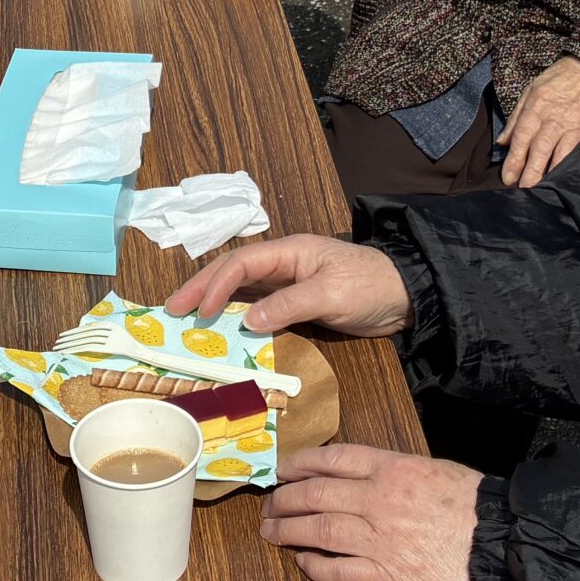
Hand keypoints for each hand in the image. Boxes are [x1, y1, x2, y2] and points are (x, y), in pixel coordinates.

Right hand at [164, 233, 409, 335]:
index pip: (241, 263)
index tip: (200, 310)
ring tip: (189, 319)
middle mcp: (284, 263)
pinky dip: (239, 317)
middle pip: (233, 272)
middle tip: (173, 309)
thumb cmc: (370, 286)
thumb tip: (247, 322)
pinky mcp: (298, 302)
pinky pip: (260, 306)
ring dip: (216, 302)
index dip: (215, 284)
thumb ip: (288, 305)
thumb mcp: (330, 294)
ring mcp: (290, 283)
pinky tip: (226, 329)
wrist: (406, 297)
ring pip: (243, 289)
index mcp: (290, 251)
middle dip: (202, 288)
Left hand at [260, 444, 479, 580]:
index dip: (301, 463)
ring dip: (289, 531)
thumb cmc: (474, 503)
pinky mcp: (389, 575)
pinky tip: (304, 561)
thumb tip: (360, 474)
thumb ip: (393, 470)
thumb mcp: (432, 468)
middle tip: (269, 504)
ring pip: (320, 531)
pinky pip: (340, 571)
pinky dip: (316, 566)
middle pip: (317, 495)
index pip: (333, 459)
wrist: (502, 542)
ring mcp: (381, 539)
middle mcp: (380, 500)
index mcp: (393, 468)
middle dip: (285, 499)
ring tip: (271, 532)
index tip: (283, 469)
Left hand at [501, 56, 579, 185]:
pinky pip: (579, 152)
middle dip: (530, 172)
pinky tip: (566, 178)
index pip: (521, 138)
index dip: (514, 160)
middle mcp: (553, 118)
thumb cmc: (559, 79)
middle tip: (524, 190)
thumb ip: (516, 117)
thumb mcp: (532, 90)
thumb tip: (502, 142)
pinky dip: (571, 165)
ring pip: (559, 154)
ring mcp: (574, 125)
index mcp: (536, 106)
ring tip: (543, 190)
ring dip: (551, 173)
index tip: (508, 178)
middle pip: (539, 149)